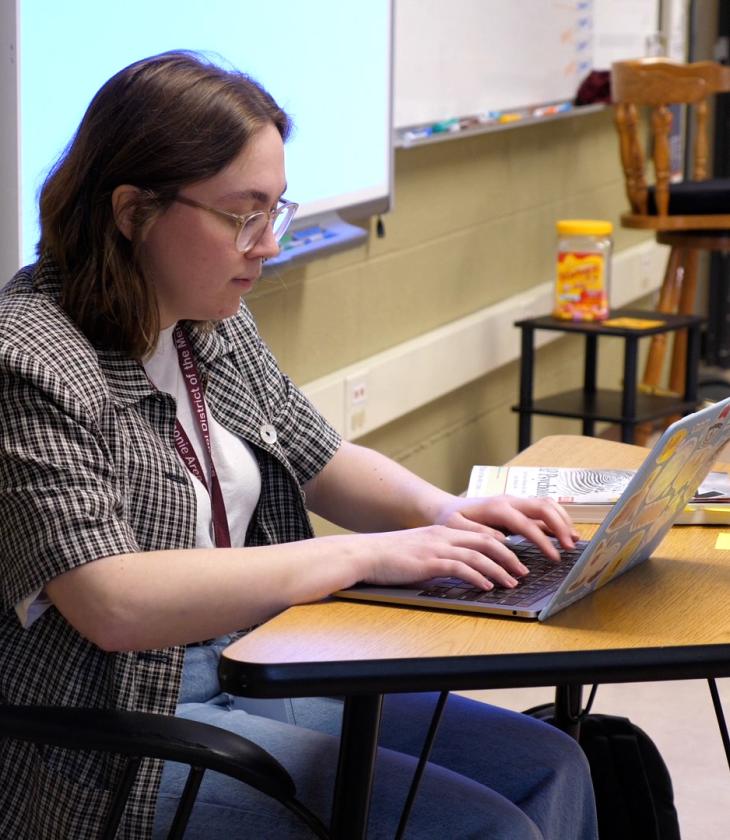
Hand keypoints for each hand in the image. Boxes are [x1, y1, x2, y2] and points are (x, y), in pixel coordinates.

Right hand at [358, 524, 533, 590]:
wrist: (366, 554)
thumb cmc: (389, 556)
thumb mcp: (419, 551)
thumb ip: (438, 556)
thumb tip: (454, 571)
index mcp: (442, 531)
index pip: (479, 533)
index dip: (501, 544)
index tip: (514, 555)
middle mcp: (443, 536)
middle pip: (486, 541)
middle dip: (508, 556)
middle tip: (523, 570)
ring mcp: (437, 548)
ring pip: (478, 554)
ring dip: (499, 569)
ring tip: (512, 582)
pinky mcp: (429, 562)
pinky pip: (460, 568)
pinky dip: (478, 577)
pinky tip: (487, 586)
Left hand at [433, 494, 578, 561]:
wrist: (446, 507)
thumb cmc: (450, 519)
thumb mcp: (455, 527)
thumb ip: (477, 532)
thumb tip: (503, 541)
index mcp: (497, 508)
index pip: (527, 523)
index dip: (543, 541)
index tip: (554, 557)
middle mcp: (509, 501)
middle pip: (543, 507)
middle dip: (560, 526)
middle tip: (571, 547)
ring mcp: (515, 502)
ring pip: (546, 504)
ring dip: (562, 520)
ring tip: (574, 539)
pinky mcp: (517, 507)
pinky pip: (542, 509)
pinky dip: (556, 519)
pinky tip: (565, 533)